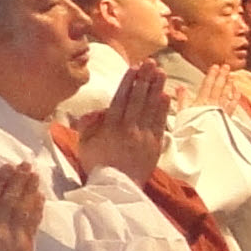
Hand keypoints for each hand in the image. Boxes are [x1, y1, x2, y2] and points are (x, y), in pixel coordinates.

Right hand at [0, 163, 44, 250]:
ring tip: (34, 175)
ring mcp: (14, 237)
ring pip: (23, 208)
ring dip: (29, 190)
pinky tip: (39, 197)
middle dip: (17, 181)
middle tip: (25, 165)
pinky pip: (33, 223)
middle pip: (8, 199)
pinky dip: (36, 208)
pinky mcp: (26, 247)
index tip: (5, 168)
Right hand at [76, 64, 173, 188]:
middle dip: (144, 79)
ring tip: (161, 72)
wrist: (117, 188)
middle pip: (138, 99)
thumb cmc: (97, 165)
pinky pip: (160, 122)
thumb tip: (96, 111)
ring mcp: (144, 136)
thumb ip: (88, 125)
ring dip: (156, 88)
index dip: (128, 82)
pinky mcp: (155, 144)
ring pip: (151, 108)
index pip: (120, 99)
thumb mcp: (84, 145)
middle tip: (150, 63)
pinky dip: (163, 108)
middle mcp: (129, 129)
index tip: (133, 68)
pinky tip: (166, 95)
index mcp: (110, 128)